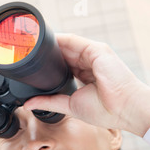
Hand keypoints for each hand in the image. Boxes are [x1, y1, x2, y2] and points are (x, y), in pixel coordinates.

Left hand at [24, 33, 149, 136]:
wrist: (124, 108)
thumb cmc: (105, 110)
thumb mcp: (69, 106)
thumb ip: (49, 103)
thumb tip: (28, 104)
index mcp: (83, 75)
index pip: (61, 65)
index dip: (46, 64)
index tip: (29, 65)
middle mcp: (88, 63)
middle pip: (62, 54)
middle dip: (45, 54)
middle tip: (25, 54)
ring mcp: (92, 55)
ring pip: (66, 45)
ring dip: (49, 45)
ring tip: (31, 46)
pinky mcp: (96, 50)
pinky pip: (74, 41)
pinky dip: (59, 40)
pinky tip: (45, 41)